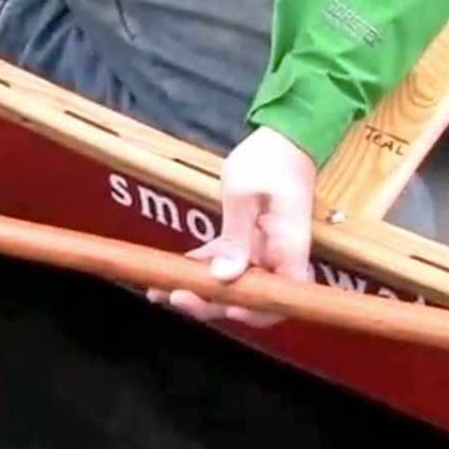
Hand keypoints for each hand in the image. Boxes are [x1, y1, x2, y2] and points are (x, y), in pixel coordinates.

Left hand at [147, 125, 315, 326]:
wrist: (283, 137)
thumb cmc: (269, 160)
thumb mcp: (244, 195)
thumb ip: (235, 237)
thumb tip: (224, 276)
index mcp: (288, 249)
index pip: (277, 299)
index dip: (249, 312)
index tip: (216, 305)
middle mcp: (279, 258)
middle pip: (251, 298)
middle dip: (212, 304)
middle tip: (175, 295)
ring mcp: (265, 251)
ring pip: (234, 284)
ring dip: (200, 289)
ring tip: (160, 290)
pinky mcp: (250, 242)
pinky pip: (226, 263)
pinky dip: (201, 268)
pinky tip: (173, 270)